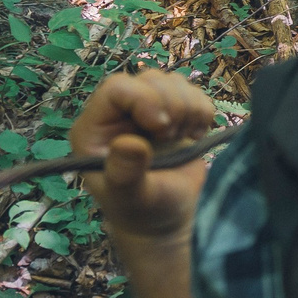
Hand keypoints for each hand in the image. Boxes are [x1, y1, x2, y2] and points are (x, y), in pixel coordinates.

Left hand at [72, 68, 221, 252]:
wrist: (168, 217)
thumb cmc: (143, 211)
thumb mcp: (131, 197)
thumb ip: (125, 172)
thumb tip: (128, 143)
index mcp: (95, 129)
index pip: (116, 89)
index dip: (143, 98)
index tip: (162, 127)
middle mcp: (118, 115)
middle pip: (149, 80)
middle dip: (172, 105)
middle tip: (173, 137)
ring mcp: (146, 111)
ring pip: (172, 82)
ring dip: (189, 107)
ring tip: (184, 137)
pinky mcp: (173, 113)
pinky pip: (193, 91)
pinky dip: (202, 110)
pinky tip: (194, 135)